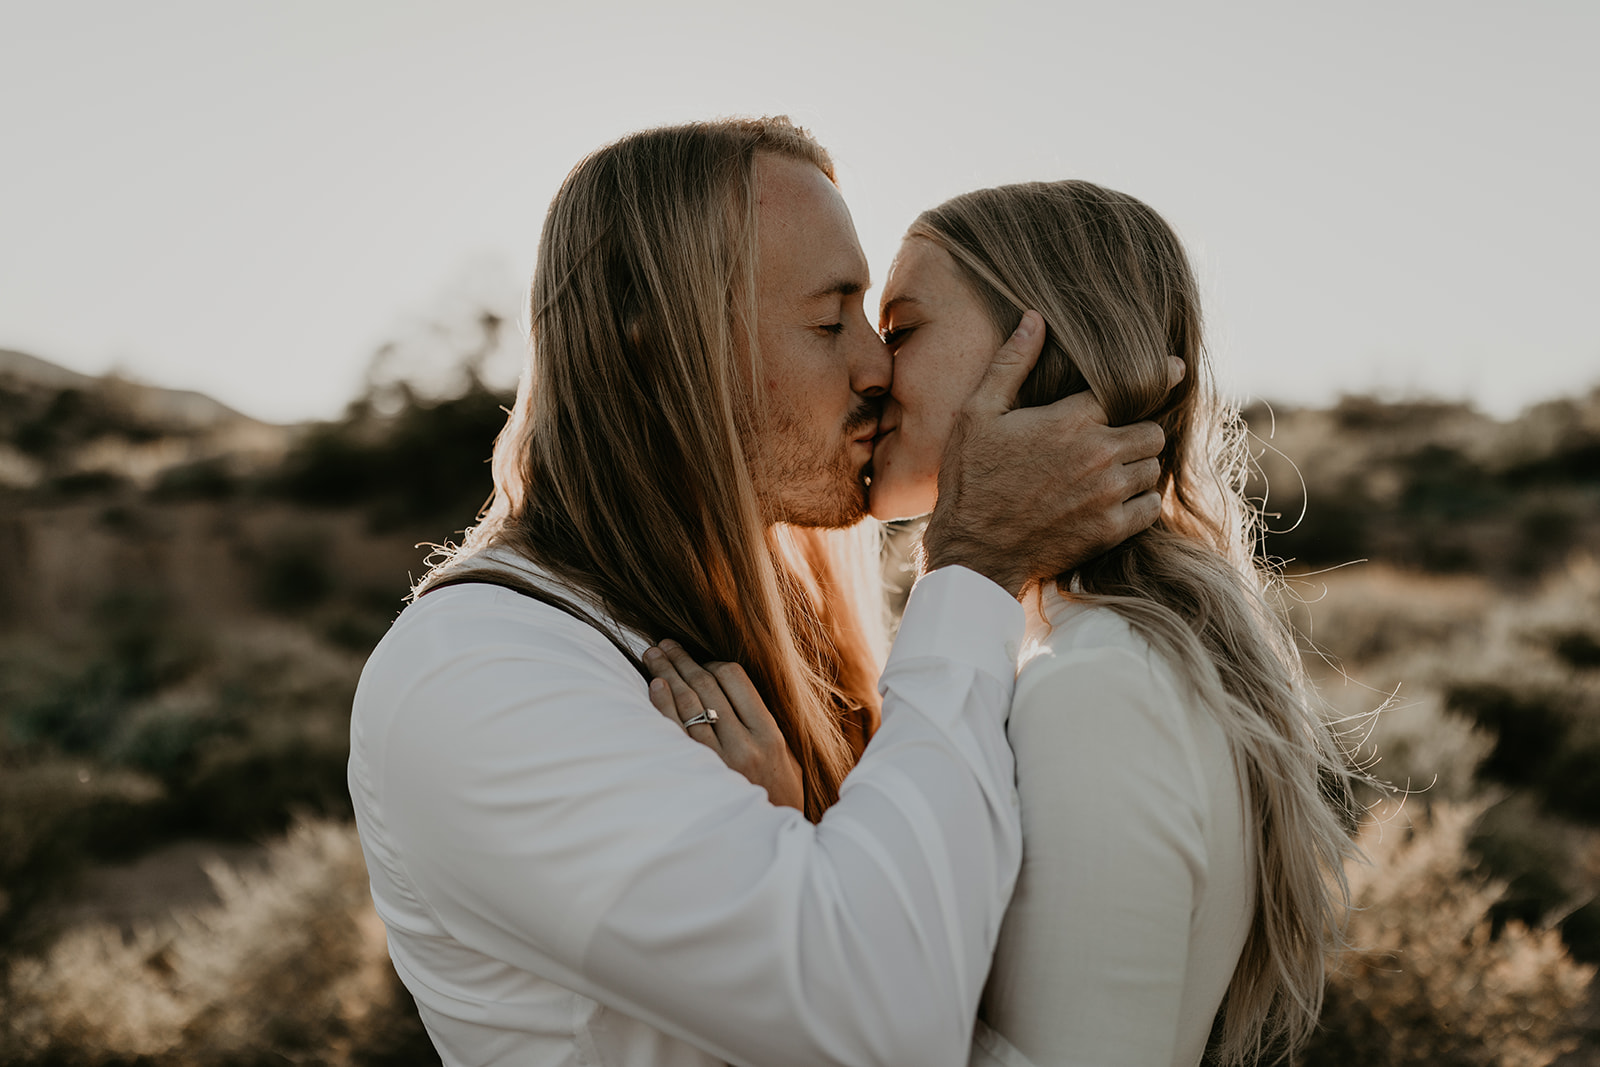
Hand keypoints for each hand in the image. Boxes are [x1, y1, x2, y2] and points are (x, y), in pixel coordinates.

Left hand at [644, 640, 804, 811]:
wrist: (768, 843)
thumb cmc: (778, 798)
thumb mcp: (788, 759)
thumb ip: (764, 724)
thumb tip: (731, 690)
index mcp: (770, 735)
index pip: (735, 679)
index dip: (712, 663)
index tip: (699, 660)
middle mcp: (745, 745)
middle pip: (706, 686)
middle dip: (682, 660)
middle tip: (663, 644)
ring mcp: (719, 761)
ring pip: (689, 704)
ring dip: (667, 675)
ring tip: (653, 655)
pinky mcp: (698, 776)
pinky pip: (676, 732)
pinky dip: (664, 706)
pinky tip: (655, 686)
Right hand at [921, 312, 1180, 597]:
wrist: (973, 549)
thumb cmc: (970, 478)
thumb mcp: (978, 413)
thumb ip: (1011, 364)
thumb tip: (1034, 318)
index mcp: (1070, 420)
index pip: (1136, 387)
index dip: (1159, 376)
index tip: (1175, 368)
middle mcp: (1098, 454)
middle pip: (1152, 432)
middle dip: (1139, 431)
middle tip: (1121, 436)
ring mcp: (1107, 494)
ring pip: (1153, 469)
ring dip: (1139, 467)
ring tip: (1115, 470)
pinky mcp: (1110, 530)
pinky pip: (1150, 507)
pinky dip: (1140, 502)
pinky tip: (1115, 500)